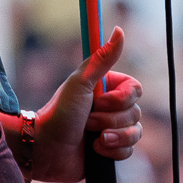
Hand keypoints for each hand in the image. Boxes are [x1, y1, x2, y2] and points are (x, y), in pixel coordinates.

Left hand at [18, 30, 141, 182]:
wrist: (45, 149)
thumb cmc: (58, 113)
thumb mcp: (81, 82)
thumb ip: (102, 58)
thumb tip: (118, 30)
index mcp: (106, 89)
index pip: (135, 90)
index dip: (121, 99)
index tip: (100, 101)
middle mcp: (111, 108)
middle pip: (136, 113)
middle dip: (110, 120)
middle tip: (87, 120)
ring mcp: (112, 129)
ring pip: (135, 133)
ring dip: (113, 137)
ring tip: (92, 138)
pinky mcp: (110, 150)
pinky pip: (128, 151)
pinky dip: (112, 151)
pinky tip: (94, 149)